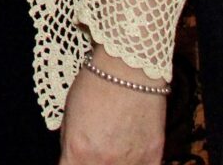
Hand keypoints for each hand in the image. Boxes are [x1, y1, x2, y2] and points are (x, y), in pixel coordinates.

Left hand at [58, 47, 164, 164]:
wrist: (127, 68)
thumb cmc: (94, 84)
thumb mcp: (69, 115)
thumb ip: (71, 144)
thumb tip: (72, 158)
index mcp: (77, 151)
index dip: (71, 163)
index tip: (74, 158)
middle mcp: (103, 161)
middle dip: (91, 163)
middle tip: (94, 150)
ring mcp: (130, 161)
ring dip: (114, 164)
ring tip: (113, 149)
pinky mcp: (153, 156)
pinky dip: (136, 164)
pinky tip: (131, 156)